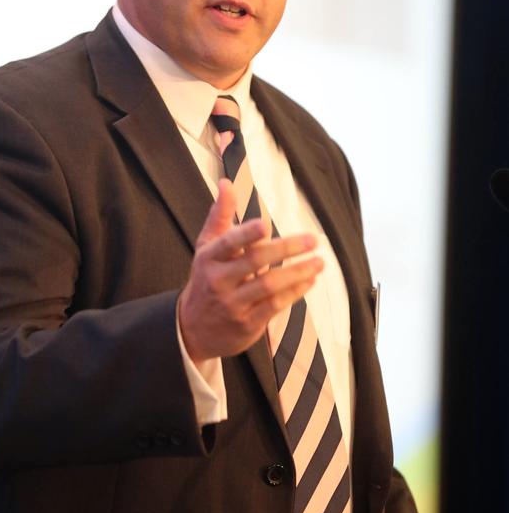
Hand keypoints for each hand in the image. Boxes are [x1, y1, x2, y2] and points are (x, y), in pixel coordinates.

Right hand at [179, 178, 323, 365]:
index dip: (245, 234)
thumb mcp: (206, 247)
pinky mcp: (247, 324)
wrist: (193, 329)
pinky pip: (275, 306)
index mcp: (208, 258)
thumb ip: (220, 215)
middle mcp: (218, 281)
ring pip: (269, 285)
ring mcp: (233, 304)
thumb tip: (226, 183)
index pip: (227, 243)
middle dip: (286, 249)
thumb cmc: (206, 279)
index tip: (264, 225)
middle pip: (255, 261)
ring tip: (319, 261)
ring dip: (297, 272)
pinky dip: (295, 292)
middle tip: (313, 239)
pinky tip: (310, 280)